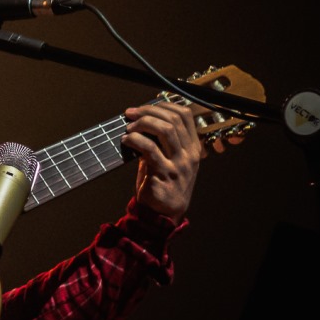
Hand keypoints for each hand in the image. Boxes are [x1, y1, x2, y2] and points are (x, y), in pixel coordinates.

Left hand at [123, 102, 204, 221]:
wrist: (163, 214)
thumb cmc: (162, 183)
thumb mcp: (168, 158)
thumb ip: (161, 140)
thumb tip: (142, 117)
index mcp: (193, 148)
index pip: (185, 115)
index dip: (163, 105)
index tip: (144, 107)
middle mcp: (190, 155)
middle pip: (174, 119)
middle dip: (148, 111)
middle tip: (130, 114)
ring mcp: (179, 165)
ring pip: (166, 130)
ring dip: (142, 123)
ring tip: (128, 128)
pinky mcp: (164, 174)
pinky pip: (150, 149)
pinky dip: (135, 139)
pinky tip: (126, 140)